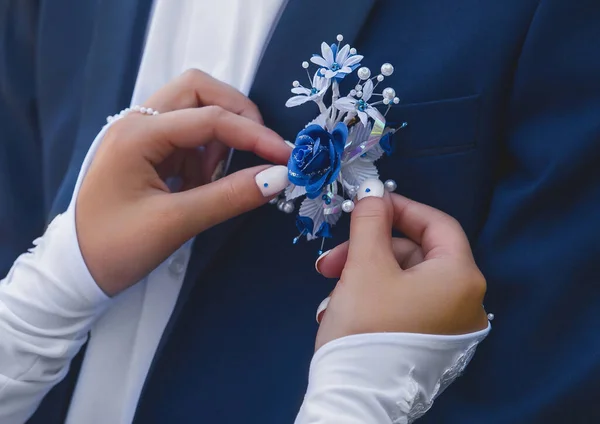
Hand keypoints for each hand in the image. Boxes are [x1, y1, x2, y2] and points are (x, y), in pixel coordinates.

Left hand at [76, 70, 291, 295]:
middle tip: (257, 149)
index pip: (209, 119)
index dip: (254, 135)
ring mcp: (141, 134)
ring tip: (214, 180)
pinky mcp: (148, 151)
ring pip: (194, 108)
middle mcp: (138, 122)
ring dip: (219, 136)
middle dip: (236, 114)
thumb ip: (228, 197)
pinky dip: (206, 153)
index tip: (286, 157)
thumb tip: (280, 177)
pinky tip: (200, 185)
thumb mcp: (174, 224)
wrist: (75, 271)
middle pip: (198, 90)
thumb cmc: (115, 248)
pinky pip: (188, 135)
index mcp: (137, 134)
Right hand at [314, 179, 487, 350]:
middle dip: (368, 250)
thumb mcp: (365, 264)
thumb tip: (373, 190)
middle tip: (332, 260)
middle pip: (414, 255)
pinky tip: (343, 309)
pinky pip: (404, 305)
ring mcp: (450, 327)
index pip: (437, 223)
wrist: (356, 399)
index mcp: (461, 277)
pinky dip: (374, 298)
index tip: (368, 206)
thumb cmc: (367, 326)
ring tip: (331, 292)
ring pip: (403, 280)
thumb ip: (371, 220)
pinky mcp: (431, 344)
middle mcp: (466, 302)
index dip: (401, 208)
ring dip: (363, 276)